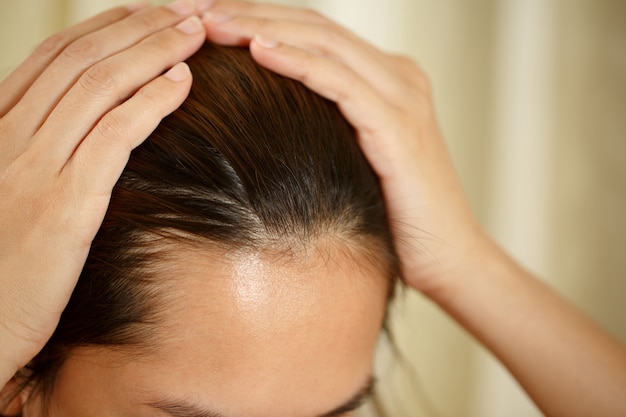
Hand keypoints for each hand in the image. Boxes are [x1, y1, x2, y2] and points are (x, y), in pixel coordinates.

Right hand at [0, 1, 207, 380]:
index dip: (104, 28)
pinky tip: (181, 82)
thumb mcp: (10, 195)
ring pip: (99, 86)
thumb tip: (90, 129)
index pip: (54, 58)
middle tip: (183, 11)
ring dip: (153, 51)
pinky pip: (114, 134)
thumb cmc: (2, 264)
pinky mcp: (65, 202)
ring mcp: (35, 167)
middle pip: (81, 60)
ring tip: (194, 32)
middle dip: (138, 27)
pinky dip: (150, 101)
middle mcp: (11, 137)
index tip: (146, 13)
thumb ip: (41, 154)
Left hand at [202, 1, 484, 293]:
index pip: (314, 31)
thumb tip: (263, 118)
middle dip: (251, 11)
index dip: (259, 15)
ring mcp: (402, 97)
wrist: (448, 256)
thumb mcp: (355, 157)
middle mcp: (398, 76)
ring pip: (324, 44)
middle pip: (314, 25)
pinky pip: (340, 82)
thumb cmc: (395, 214)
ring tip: (213, 22)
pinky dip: (298, 62)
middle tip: (195, 7)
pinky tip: (258, 50)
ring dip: (263, 27)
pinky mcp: (399, 127)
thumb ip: (325, 125)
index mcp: (386, 78)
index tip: (205, 15)